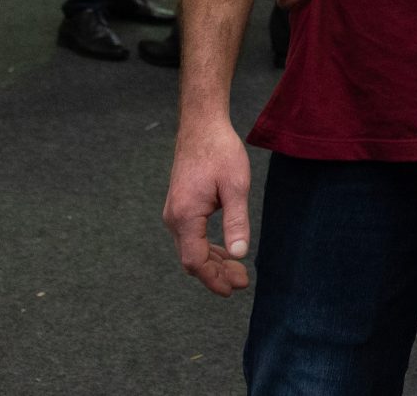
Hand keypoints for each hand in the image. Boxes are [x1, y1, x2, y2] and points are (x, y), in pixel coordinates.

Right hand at [162, 116, 252, 297]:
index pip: (195, 261)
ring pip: (191, 249)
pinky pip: (191, 237)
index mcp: (185, 216)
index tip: (233, 289)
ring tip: (237, 271)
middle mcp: (174, 218)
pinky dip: (207, 248)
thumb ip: (237, 221)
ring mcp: (175, 212)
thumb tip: (240, 254)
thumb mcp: (236, 186)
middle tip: (242, 282)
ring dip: (213, 262)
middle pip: (192, 259)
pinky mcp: (180, 206)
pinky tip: (225, 251)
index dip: (213, 279)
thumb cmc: (220, 152)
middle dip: (216, 274)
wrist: (202, 126)